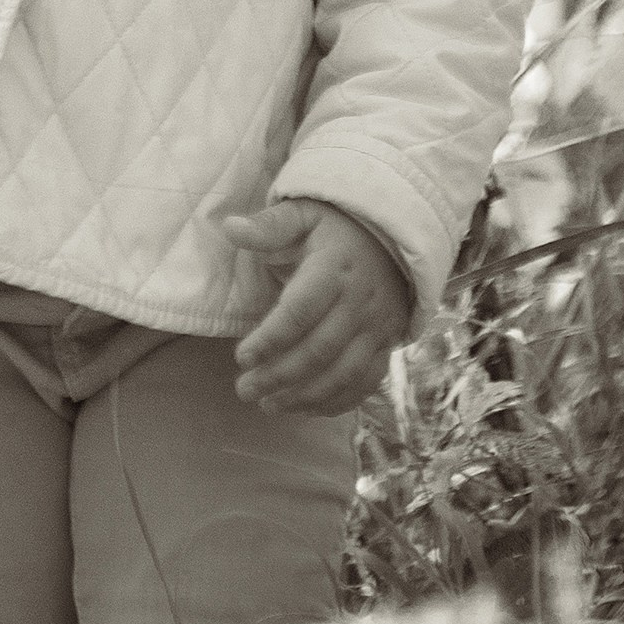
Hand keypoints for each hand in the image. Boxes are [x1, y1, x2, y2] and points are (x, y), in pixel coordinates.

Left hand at [225, 199, 412, 413]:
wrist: (393, 239)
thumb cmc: (335, 229)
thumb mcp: (302, 214)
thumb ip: (269, 225)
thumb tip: (230, 227)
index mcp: (334, 268)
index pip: (300, 311)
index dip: (270, 339)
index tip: (240, 357)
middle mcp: (359, 302)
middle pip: (319, 350)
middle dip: (280, 376)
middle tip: (245, 390)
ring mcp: (377, 326)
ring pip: (344, 373)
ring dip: (305, 396)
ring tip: (269, 406)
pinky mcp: (387, 344)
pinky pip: (366, 381)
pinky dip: (337, 401)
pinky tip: (305, 410)